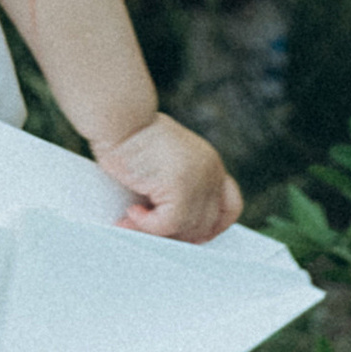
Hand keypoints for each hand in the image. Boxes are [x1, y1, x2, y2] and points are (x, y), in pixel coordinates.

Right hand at [96, 111, 242, 241]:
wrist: (120, 116)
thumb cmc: (131, 135)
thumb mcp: (165, 161)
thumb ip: (176, 186)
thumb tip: (171, 226)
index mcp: (210, 164)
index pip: (230, 207)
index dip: (212, 226)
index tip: (190, 235)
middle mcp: (211, 172)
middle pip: (206, 224)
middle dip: (177, 234)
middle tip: (147, 230)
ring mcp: (199, 180)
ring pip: (186, 228)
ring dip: (155, 231)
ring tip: (129, 220)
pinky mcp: (180, 187)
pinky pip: (167, 225)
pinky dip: (146, 225)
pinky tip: (131, 212)